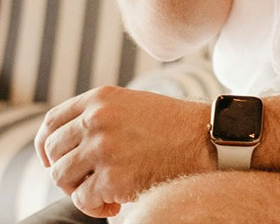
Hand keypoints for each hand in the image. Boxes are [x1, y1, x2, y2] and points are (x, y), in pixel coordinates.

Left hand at [34, 86, 213, 217]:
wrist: (207, 139)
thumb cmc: (173, 125)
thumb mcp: (133, 104)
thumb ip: (100, 116)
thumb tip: (65, 146)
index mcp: (101, 98)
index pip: (52, 123)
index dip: (45, 145)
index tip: (52, 159)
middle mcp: (97, 120)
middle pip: (53, 153)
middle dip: (66, 170)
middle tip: (89, 179)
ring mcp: (104, 148)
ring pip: (62, 178)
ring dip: (79, 189)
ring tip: (104, 190)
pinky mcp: (113, 177)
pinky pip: (82, 200)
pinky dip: (96, 206)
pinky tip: (118, 202)